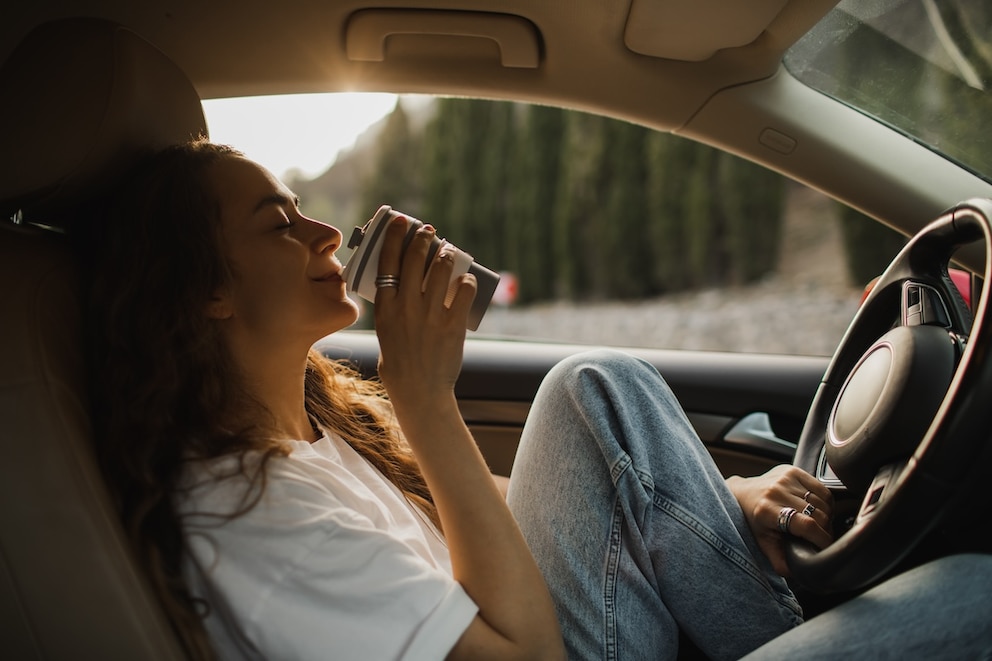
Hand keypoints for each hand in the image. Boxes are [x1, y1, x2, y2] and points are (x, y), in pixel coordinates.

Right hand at [373, 216, 476, 406]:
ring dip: (446, 254)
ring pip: (440, 270)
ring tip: (448, 250)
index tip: (400, 222)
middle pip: (415, 260)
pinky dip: (466, 281)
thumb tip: (404, 286)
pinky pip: (463, 292)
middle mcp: (406, 307)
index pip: (387, 263)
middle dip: (423, 239)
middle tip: (429, 231)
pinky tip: (466, 279)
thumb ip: (393, 309)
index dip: (393, 238)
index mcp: (385, 309)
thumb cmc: (400, 364)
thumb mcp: (386, 333)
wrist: (419, 391)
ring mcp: (430, 315)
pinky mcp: (452, 325)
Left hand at [726, 465, 833, 575]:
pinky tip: (816, 509)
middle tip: (819, 538)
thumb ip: (779, 560)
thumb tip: (795, 574)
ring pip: (823, 502)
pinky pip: (822, 489)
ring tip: (817, 524)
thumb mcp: (763, 542)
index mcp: (767, 510)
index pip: (806, 525)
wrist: (743, 494)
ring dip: (826, 516)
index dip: (822, 539)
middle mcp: (776, 491)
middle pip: (818, 515)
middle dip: (824, 530)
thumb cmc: (753, 520)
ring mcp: (785, 479)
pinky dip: (825, 502)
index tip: (826, 548)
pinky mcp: (793, 471)